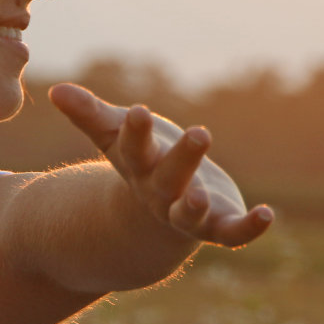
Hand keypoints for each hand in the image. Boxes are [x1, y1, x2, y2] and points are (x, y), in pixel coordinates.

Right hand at [49, 83, 272, 247]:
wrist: (156, 215)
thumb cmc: (141, 162)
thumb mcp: (115, 137)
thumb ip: (88, 114)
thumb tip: (55, 89)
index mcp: (138, 167)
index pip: (133, 148)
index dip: (135, 132)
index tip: (139, 111)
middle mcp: (161, 193)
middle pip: (168, 179)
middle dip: (183, 158)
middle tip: (199, 132)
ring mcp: (189, 213)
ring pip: (191, 213)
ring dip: (196, 206)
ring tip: (203, 195)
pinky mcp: (218, 225)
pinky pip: (233, 233)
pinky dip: (250, 228)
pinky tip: (268, 214)